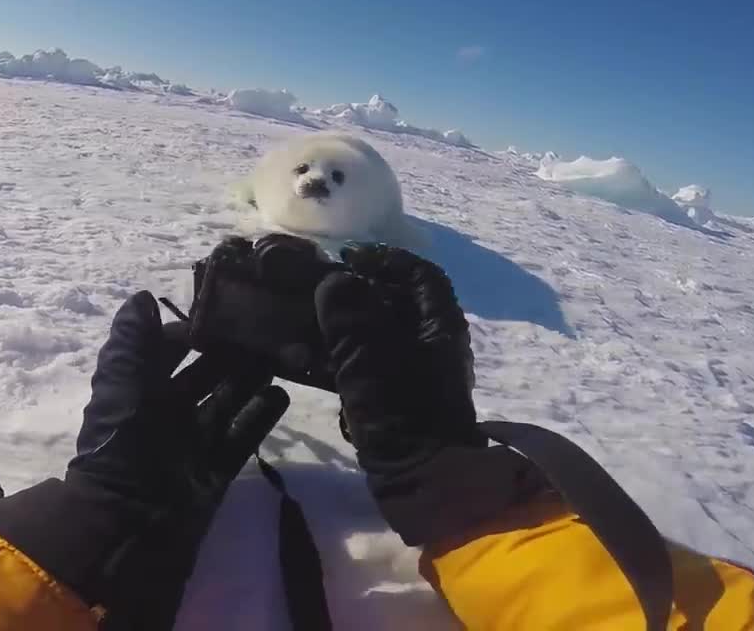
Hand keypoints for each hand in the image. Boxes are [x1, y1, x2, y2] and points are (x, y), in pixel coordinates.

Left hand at [0, 291, 288, 628]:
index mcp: (138, 391)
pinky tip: (282, 393)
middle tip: (266, 327)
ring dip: (251, 377)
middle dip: (230, 352)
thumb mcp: (120, 386)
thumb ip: (132, 342)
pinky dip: (261, 414)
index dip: (191, 332)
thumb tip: (145, 296)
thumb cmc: (121, 446)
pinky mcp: (216, 469)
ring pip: (227, 400)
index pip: (166, 351)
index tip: (224, 312)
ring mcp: (193, 442)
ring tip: (282, 353)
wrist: (129, 525)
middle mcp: (166, 413)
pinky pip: (242, 435)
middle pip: (204, 374)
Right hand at [316, 245, 544, 545]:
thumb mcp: (371, 369)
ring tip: (313, 328)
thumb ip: (351, 322)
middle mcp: (438, 348)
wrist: (433, 494)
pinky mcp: (408, 405)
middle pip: (401, 304)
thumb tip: (336, 280)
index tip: (349, 258)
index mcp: (440, 330)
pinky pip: (380, 368)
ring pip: (387, 337)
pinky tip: (326, 371)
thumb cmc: (407, 424)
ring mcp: (424, 378)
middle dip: (362, 294)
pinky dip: (354, 362)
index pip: (420, 276)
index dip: (386, 260)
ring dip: (352, 329)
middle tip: (321, 291)